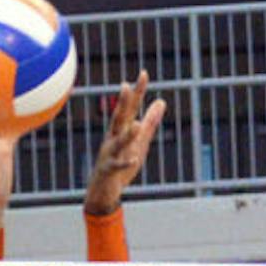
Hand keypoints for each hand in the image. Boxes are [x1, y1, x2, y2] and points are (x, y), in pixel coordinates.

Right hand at [84, 72, 165, 215]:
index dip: (137, 92)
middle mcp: (113, 138)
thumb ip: (150, 123)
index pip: (131, 108)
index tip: (144, 73)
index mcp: (121, 130)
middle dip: (123, 104)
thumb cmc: (122, 165)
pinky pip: (117, 166)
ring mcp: (110, 154)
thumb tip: (162, 101)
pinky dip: (125, 163)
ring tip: (136, 125)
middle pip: (119, 118)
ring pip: (118, 142)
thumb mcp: (140, 141)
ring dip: (127, 134)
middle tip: (126, 86)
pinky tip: (134, 159)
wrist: (103, 191)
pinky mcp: (109, 171)